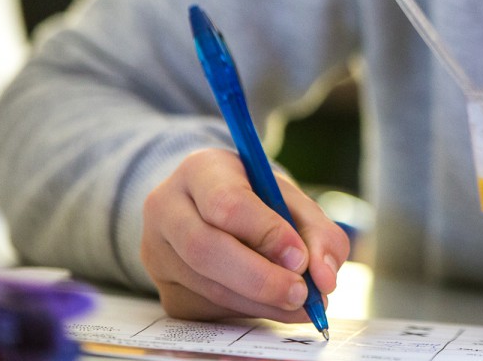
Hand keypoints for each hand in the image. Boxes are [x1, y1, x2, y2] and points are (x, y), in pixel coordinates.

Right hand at [141, 148, 349, 320]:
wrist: (209, 207)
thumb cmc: (254, 198)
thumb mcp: (288, 198)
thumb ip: (317, 231)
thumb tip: (324, 278)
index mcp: (200, 170)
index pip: (226, 203)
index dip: (265, 233)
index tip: (301, 258)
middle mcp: (167, 208)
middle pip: (205, 249)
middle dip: (260, 278)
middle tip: (301, 293)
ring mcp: (158, 251)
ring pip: (205, 286)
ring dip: (259, 302)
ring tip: (298, 304)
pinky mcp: (165, 288)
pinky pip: (205, 309)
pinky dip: (245, 312)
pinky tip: (271, 305)